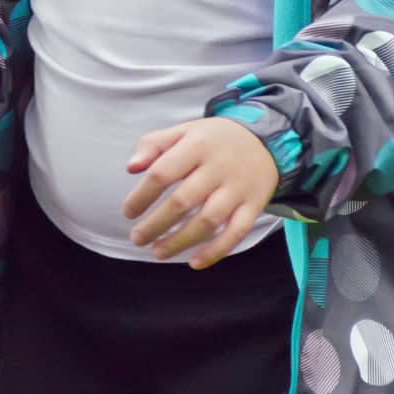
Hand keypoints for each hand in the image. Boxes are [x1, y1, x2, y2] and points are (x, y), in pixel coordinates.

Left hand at [121, 118, 279, 268]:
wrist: (265, 140)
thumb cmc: (213, 140)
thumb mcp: (183, 131)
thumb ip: (153, 145)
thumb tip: (130, 167)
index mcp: (197, 145)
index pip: (163, 173)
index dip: (142, 196)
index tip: (128, 212)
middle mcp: (219, 167)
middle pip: (183, 201)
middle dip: (156, 224)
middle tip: (137, 238)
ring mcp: (238, 188)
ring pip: (208, 221)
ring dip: (180, 241)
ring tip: (157, 252)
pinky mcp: (254, 205)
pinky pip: (236, 233)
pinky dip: (216, 251)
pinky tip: (194, 262)